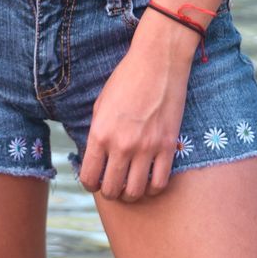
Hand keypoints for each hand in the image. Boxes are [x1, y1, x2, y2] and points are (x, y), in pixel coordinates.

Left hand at [77, 27, 194, 201]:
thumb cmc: (126, 79)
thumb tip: (96, 157)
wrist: (158, 62)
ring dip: (130, 195)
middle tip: (112, 186)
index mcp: (100, 133)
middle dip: (109, 192)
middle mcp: (122, 145)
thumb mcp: (101, 104)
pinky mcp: (167, 147)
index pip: (89, 177)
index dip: (89, 184)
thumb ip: (97, 133)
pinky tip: (149, 181)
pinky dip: (152, 189)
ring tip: (129, 187)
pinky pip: (160, 183)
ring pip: (135, 192)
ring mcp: (146, 148)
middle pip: (111, 190)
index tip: (94, 182)